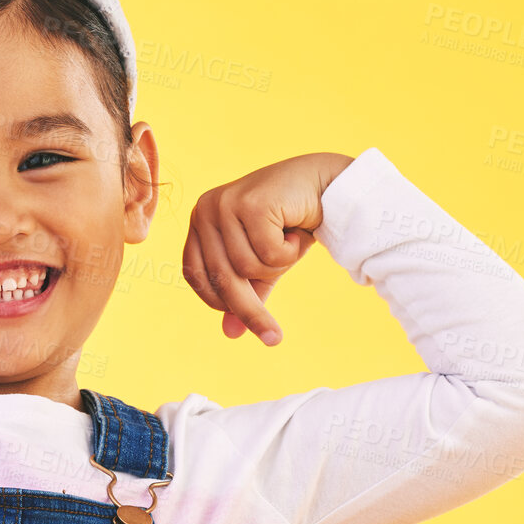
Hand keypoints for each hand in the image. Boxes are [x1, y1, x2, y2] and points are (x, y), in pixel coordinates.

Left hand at [182, 152, 352, 344]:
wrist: (326, 185)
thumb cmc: (289, 225)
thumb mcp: (263, 264)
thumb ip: (246, 294)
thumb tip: (230, 334)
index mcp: (200, 222)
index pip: (196, 275)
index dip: (219, 303)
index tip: (243, 328)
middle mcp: (205, 210)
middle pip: (221, 277)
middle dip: (250, 310)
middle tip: (274, 337)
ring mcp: (226, 204)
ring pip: (247, 267)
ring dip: (278, 265)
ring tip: (290, 243)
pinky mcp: (252, 203)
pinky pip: (268, 253)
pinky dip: (290, 251)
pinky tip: (297, 231)